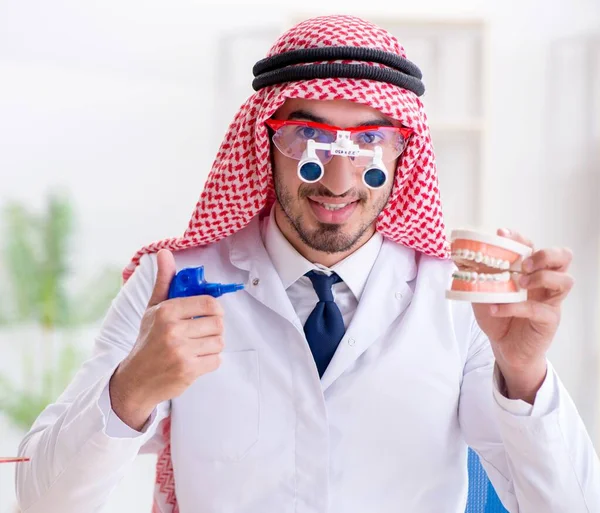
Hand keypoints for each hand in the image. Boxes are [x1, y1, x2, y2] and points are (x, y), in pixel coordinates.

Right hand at [109, 249, 223, 430]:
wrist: (136, 380)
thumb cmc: (148, 341)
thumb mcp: (153, 309)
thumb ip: (164, 281)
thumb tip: (164, 252)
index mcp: (166, 311)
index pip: (209, 303)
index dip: (215, 309)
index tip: (209, 315)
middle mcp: (173, 330)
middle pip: (218, 324)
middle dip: (213, 329)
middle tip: (201, 333)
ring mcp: (181, 351)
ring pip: (219, 342)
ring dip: (212, 346)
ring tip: (196, 347)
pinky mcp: (188, 370)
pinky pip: (216, 361)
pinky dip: (209, 362)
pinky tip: (195, 361)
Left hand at [471, 229, 573, 403]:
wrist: (504, 348)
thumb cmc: (498, 318)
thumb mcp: (482, 293)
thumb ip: (476, 276)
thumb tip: (458, 258)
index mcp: (530, 272)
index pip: (533, 247)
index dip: (520, 238)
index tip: (501, 234)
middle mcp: (545, 283)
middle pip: (563, 257)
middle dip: (544, 255)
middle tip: (523, 264)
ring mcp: (551, 301)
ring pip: (565, 280)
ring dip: (541, 277)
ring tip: (519, 284)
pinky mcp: (549, 320)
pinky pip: (539, 310)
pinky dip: (515, 307)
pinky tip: (497, 309)